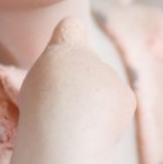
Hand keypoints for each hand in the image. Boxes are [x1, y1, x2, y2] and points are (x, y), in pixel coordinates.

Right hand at [18, 16, 135, 152]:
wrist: (66, 136)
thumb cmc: (41, 113)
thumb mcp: (35, 84)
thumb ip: (52, 73)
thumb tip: (67, 81)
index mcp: (63, 47)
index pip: (71, 27)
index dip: (70, 34)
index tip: (70, 42)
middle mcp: (90, 55)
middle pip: (85, 68)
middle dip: (78, 84)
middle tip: (62, 108)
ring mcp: (111, 75)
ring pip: (101, 89)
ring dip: (93, 103)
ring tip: (76, 123)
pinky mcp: (127, 96)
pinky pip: (116, 105)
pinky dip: (107, 117)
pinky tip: (95, 129)